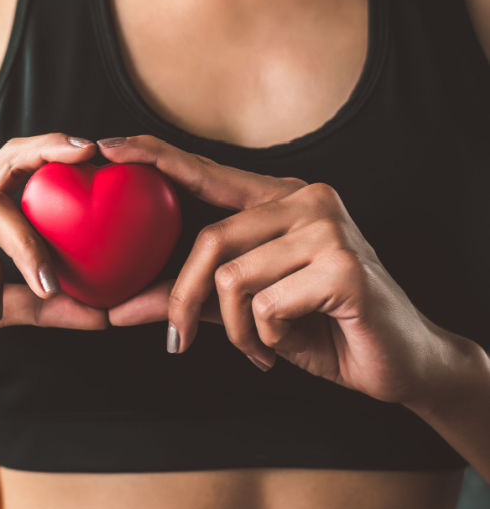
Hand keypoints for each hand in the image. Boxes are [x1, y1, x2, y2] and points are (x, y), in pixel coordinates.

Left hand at [101, 134, 450, 404]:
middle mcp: (307, 200)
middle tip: (177, 341)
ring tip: (260, 348)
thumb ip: (191, 298)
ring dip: (236, 331)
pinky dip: (265, 340)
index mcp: (282, 200)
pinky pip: (266, 306)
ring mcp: (329, 227)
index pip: (209, 173)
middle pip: (210, 240)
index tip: (109, 146)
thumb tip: (120, 307)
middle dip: (182, 300)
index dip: (158, 156)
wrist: (398, 363)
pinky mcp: (344, 265)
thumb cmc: (319, 328)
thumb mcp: (247, 311)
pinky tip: (290, 346)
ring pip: (233, 278)